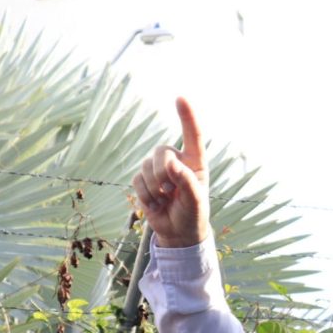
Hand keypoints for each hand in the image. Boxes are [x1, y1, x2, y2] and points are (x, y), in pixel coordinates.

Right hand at [131, 97, 209, 247]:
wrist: (178, 233)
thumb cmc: (192, 215)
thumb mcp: (195, 202)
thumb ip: (186, 181)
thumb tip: (171, 163)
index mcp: (195, 163)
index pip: (193, 136)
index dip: (187, 117)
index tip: (180, 98)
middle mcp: (177, 161)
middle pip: (161, 152)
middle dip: (161, 172)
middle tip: (169, 191)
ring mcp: (159, 170)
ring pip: (146, 166)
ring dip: (153, 188)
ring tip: (164, 201)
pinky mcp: (145, 180)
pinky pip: (137, 179)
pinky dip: (144, 195)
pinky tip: (155, 205)